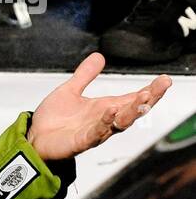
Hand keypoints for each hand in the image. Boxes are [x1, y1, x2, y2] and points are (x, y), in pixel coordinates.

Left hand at [27, 52, 172, 160]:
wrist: (34, 138)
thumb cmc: (54, 120)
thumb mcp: (69, 91)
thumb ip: (84, 75)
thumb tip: (99, 56)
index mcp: (105, 108)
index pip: (133, 99)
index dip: (150, 91)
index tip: (164, 80)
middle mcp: (104, 121)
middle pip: (133, 111)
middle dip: (148, 99)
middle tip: (159, 87)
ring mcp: (94, 132)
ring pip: (120, 123)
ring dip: (132, 111)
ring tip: (142, 98)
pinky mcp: (81, 142)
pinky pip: (96, 133)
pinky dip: (105, 123)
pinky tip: (110, 112)